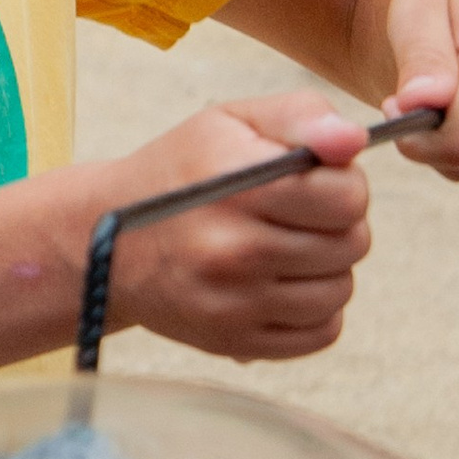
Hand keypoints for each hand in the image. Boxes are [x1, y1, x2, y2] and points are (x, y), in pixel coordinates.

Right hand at [102, 91, 374, 362]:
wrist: (105, 238)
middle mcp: (234, 249)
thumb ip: (302, 117)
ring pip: (340, 291)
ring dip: (326, 269)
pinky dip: (315, 311)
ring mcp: (233, 303)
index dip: (342, 184)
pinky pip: (322, 333)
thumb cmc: (181, 171)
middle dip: (336, 225)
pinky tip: (282, 286)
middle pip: (351, 244)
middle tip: (294, 216)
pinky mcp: (233, 342)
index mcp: (239, 187)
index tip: (312, 182)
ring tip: (285, 249)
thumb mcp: (231, 121)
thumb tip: (354, 142)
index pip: (348, 197)